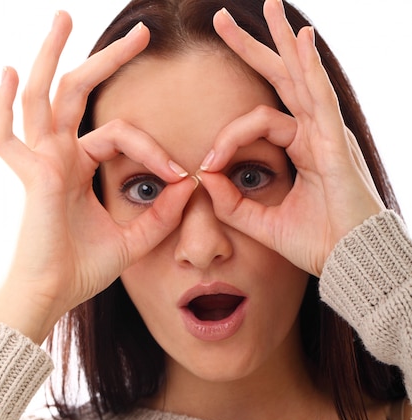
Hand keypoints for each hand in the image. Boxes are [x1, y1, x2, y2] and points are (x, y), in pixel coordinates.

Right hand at [0, 13, 195, 342]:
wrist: (56, 294)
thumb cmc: (86, 269)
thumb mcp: (134, 240)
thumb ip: (161, 216)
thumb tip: (192, 187)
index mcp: (81, 167)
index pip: (121, 135)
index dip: (156, 151)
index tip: (184, 176)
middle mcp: (60, 156)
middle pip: (81, 94)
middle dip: (109, 60)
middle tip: (141, 32)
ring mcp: (42, 161)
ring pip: (45, 97)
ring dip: (53, 56)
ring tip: (65, 17)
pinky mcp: (32, 176)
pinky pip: (8, 136)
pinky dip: (3, 106)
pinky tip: (6, 72)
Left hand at [200, 0, 385, 275]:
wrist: (348, 262)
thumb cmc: (316, 244)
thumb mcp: (263, 223)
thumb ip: (233, 202)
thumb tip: (203, 177)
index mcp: (301, 150)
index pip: (258, 122)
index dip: (226, 138)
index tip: (205, 164)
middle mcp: (315, 135)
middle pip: (281, 81)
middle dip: (253, 49)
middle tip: (222, 20)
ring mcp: (328, 135)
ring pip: (302, 78)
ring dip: (285, 42)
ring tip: (270, 6)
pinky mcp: (336, 145)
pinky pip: (321, 99)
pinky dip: (311, 68)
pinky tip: (301, 38)